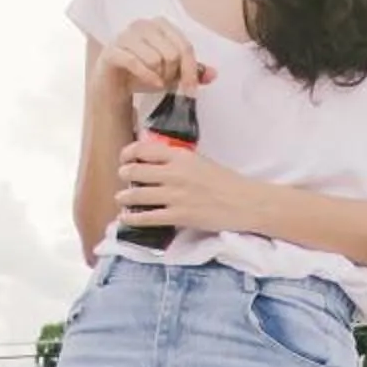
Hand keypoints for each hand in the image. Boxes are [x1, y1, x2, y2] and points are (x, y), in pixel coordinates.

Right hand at [95, 17, 217, 97]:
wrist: (113, 85)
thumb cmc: (143, 74)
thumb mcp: (171, 73)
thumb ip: (192, 71)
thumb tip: (214, 74)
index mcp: (159, 25)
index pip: (184, 46)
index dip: (191, 70)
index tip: (191, 90)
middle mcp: (142, 25)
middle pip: (172, 53)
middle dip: (173, 74)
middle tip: (167, 84)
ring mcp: (125, 36)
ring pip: (155, 58)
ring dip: (159, 77)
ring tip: (156, 82)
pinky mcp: (112, 51)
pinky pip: (135, 62)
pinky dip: (147, 77)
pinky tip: (152, 84)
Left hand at [118, 135, 268, 236]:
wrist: (244, 202)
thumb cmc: (225, 182)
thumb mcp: (200, 162)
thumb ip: (177, 161)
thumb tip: (155, 163)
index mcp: (180, 156)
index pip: (143, 149)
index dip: (127, 154)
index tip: (124, 159)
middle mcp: (174, 174)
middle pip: (134, 171)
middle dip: (124, 175)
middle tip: (123, 179)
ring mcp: (175, 196)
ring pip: (136, 195)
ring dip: (123, 197)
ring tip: (121, 199)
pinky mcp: (179, 216)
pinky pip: (147, 217)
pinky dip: (133, 218)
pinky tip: (126, 218)